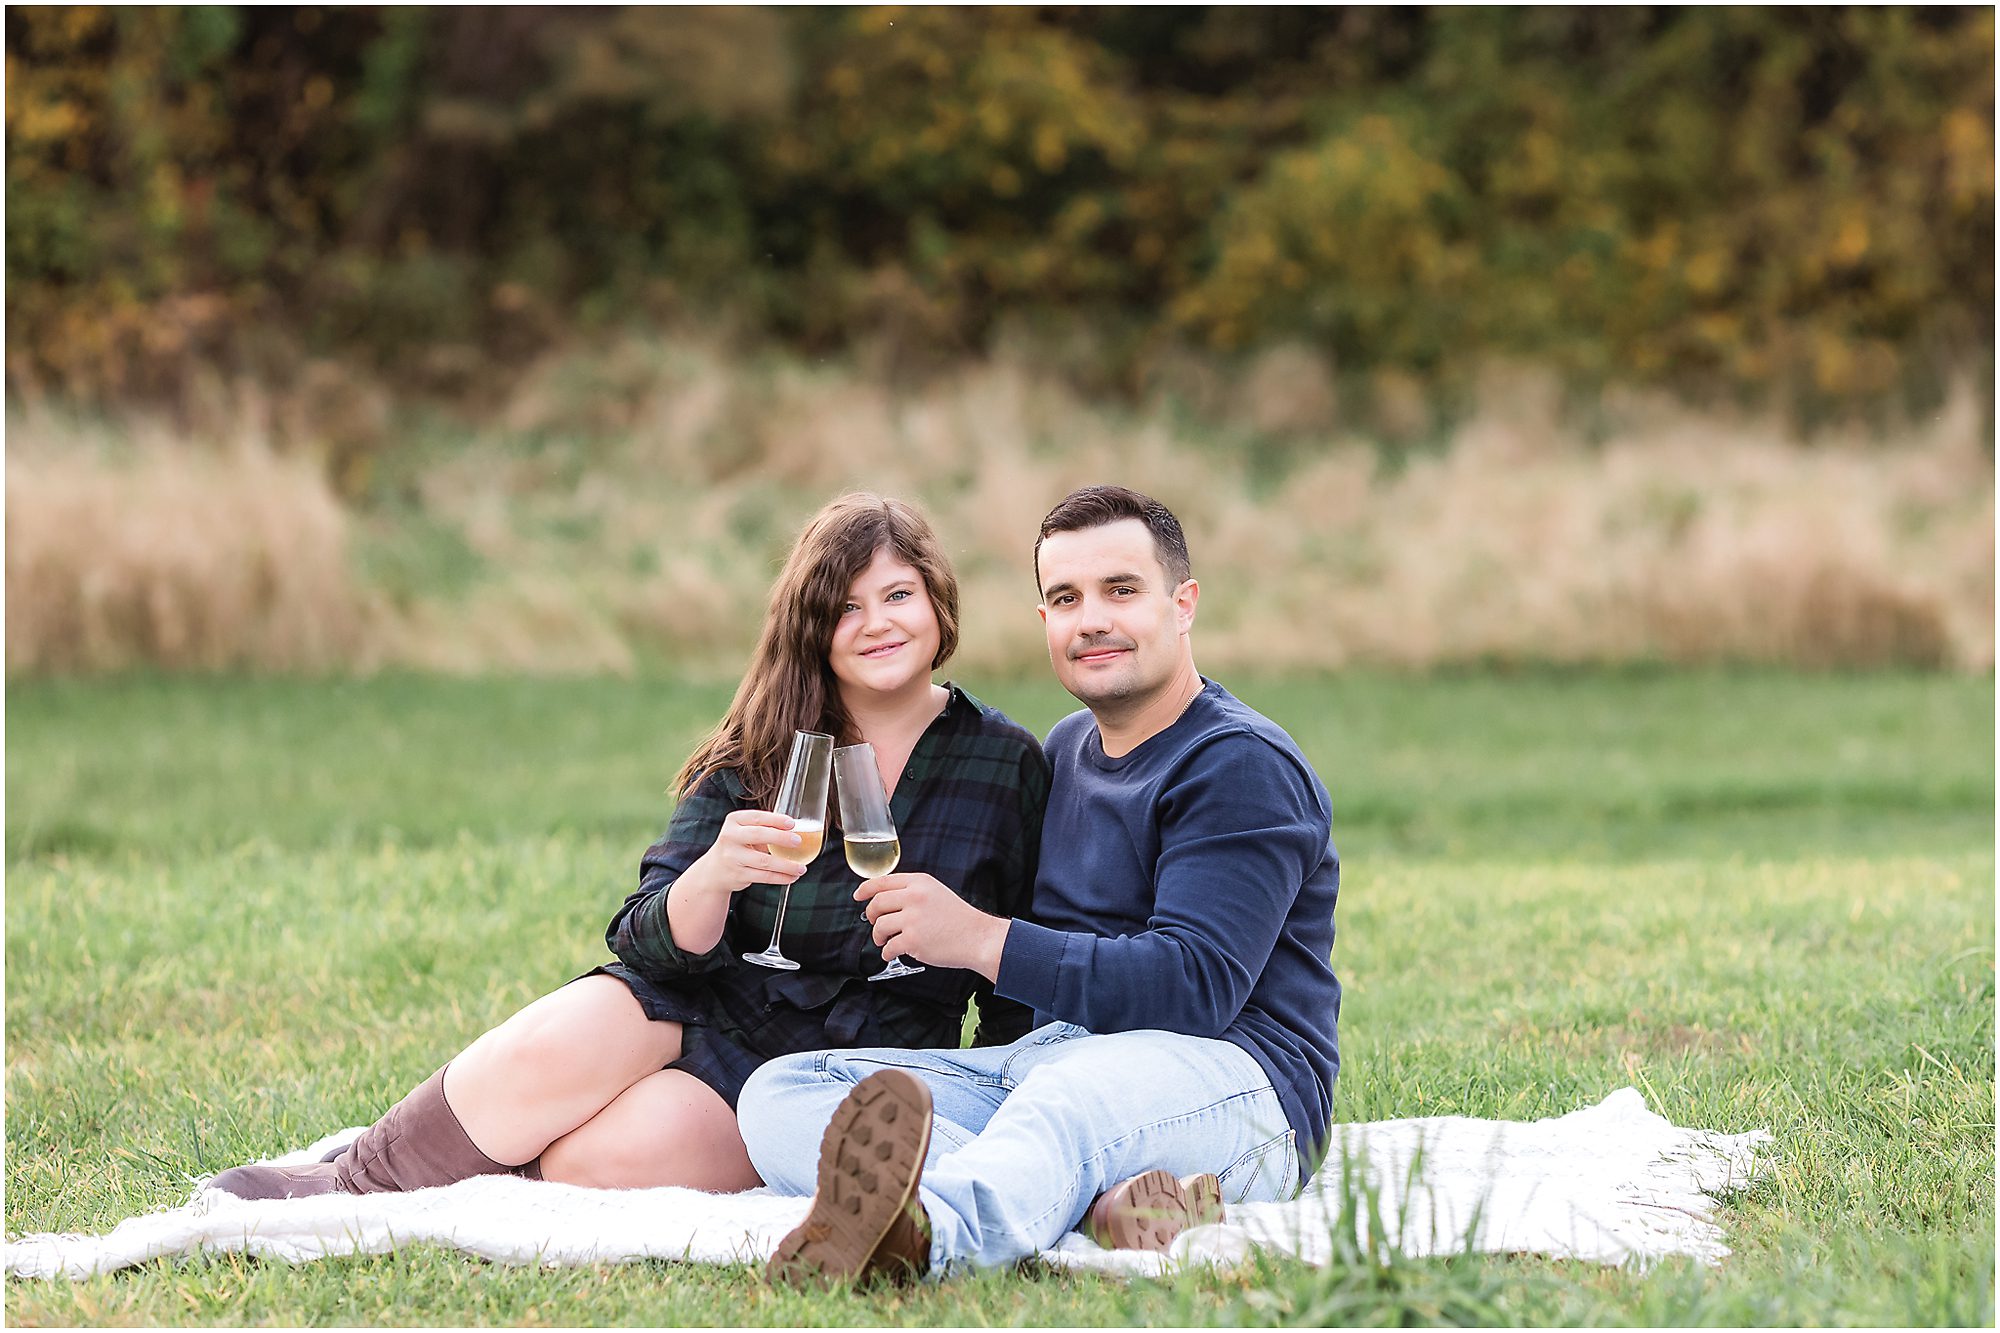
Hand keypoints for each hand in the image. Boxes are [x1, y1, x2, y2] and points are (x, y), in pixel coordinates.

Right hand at [699, 809, 810, 892]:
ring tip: (801, 867)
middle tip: (798, 841)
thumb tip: (796, 828)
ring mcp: (732, 857)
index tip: (792, 823)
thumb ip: (765, 827)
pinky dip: (780, 877)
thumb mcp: (744, 831)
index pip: (757, 817)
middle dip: (781, 838)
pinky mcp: (738, 875)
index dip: (775, 819)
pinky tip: (792, 876)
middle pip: (758, 835)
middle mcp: (730, 837)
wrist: (714, 871)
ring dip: (786, 865)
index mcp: (734, 821)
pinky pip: (764, 877)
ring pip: (764, 861)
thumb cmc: (737, 846)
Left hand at [856, 872, 1010, 979]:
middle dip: (871, 915)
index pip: (883, 881)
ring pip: (879, 926)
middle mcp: (914, 897)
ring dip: (878, 936)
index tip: (858, 896)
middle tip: (875, 923)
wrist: (977, 937)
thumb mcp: (936, 892)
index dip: (866, 889)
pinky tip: (892, 953)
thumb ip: (912, 892)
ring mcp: (913, 919)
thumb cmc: (958, 918)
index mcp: (919, 883)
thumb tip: (884, 900)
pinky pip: (888, 947)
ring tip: (885, 941)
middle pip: (877, 903)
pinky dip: (886, 952)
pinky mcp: (913, 940)